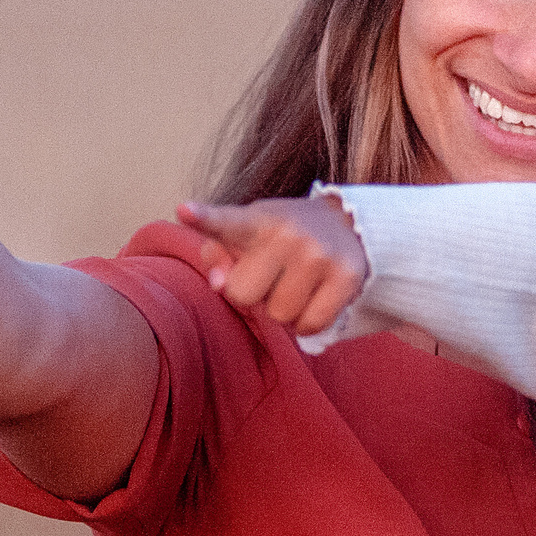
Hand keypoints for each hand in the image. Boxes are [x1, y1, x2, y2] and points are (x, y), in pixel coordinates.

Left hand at [174, 195, 368, 336]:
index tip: (184, 210)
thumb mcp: (249, 233)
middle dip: (254, 294)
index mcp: (257, 220)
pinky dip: (308, 323)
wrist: (351, 225)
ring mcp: (319, 254)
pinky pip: (310, 325)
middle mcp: (289, 233)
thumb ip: (219, 255)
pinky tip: (314, 299)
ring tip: (297, 284)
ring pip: (279, 315)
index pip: (225, 223)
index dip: (204, 218)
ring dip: (283, 310)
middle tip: (273, 276)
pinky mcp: (347, 277)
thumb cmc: (284, 237)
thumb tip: (218, 282)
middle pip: (243, 294)